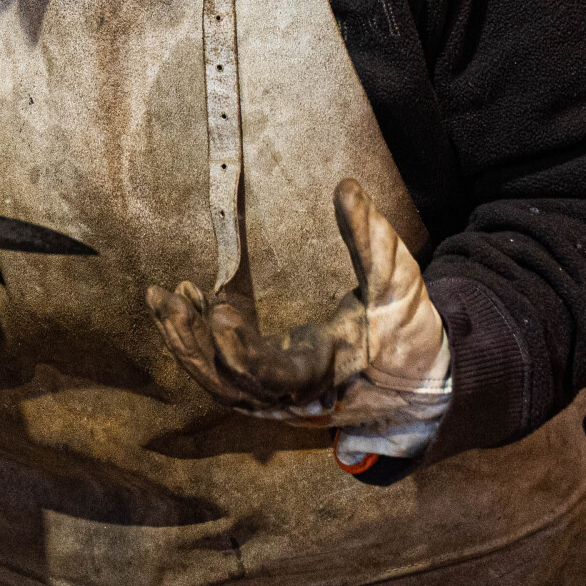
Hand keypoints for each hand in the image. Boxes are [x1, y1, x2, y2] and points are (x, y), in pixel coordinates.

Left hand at [145, 178, 451, 456]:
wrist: (421, 384)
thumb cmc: (411, 334)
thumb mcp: (399, 285)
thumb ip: (371, 239)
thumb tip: (345, 186)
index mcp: (327, 376)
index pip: (275, 377)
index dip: (243, 352)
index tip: (218, 312)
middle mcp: (295, 398)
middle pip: (229, 384)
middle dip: (193, 343)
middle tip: (166, 298)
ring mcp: (277, 399)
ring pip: (219, 383)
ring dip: (187, 343)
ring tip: (163, 297)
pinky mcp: (268, 388)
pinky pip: (224, 374)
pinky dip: (200, 342)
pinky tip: (188, 299)